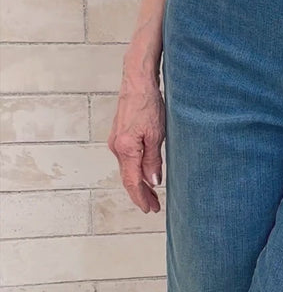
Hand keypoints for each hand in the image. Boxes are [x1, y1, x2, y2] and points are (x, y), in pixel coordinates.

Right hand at [107, 59, 165, 213]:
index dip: (141, 198)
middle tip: (153, 207)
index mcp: (126, 149)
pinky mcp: (119, 136)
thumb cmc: (148, 104)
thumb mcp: (157, 135)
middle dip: (141, 195)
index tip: (150, 209)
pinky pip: (127, 160)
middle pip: (128, 179)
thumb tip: (153, 182)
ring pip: (127, 170)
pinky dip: (135, 171)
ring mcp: (116, 142)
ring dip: (139, 184)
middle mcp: (117, 148)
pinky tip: (145, 175)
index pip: (132, 182)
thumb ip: (153, 160)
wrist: (137, 82)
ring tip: (152, 195)